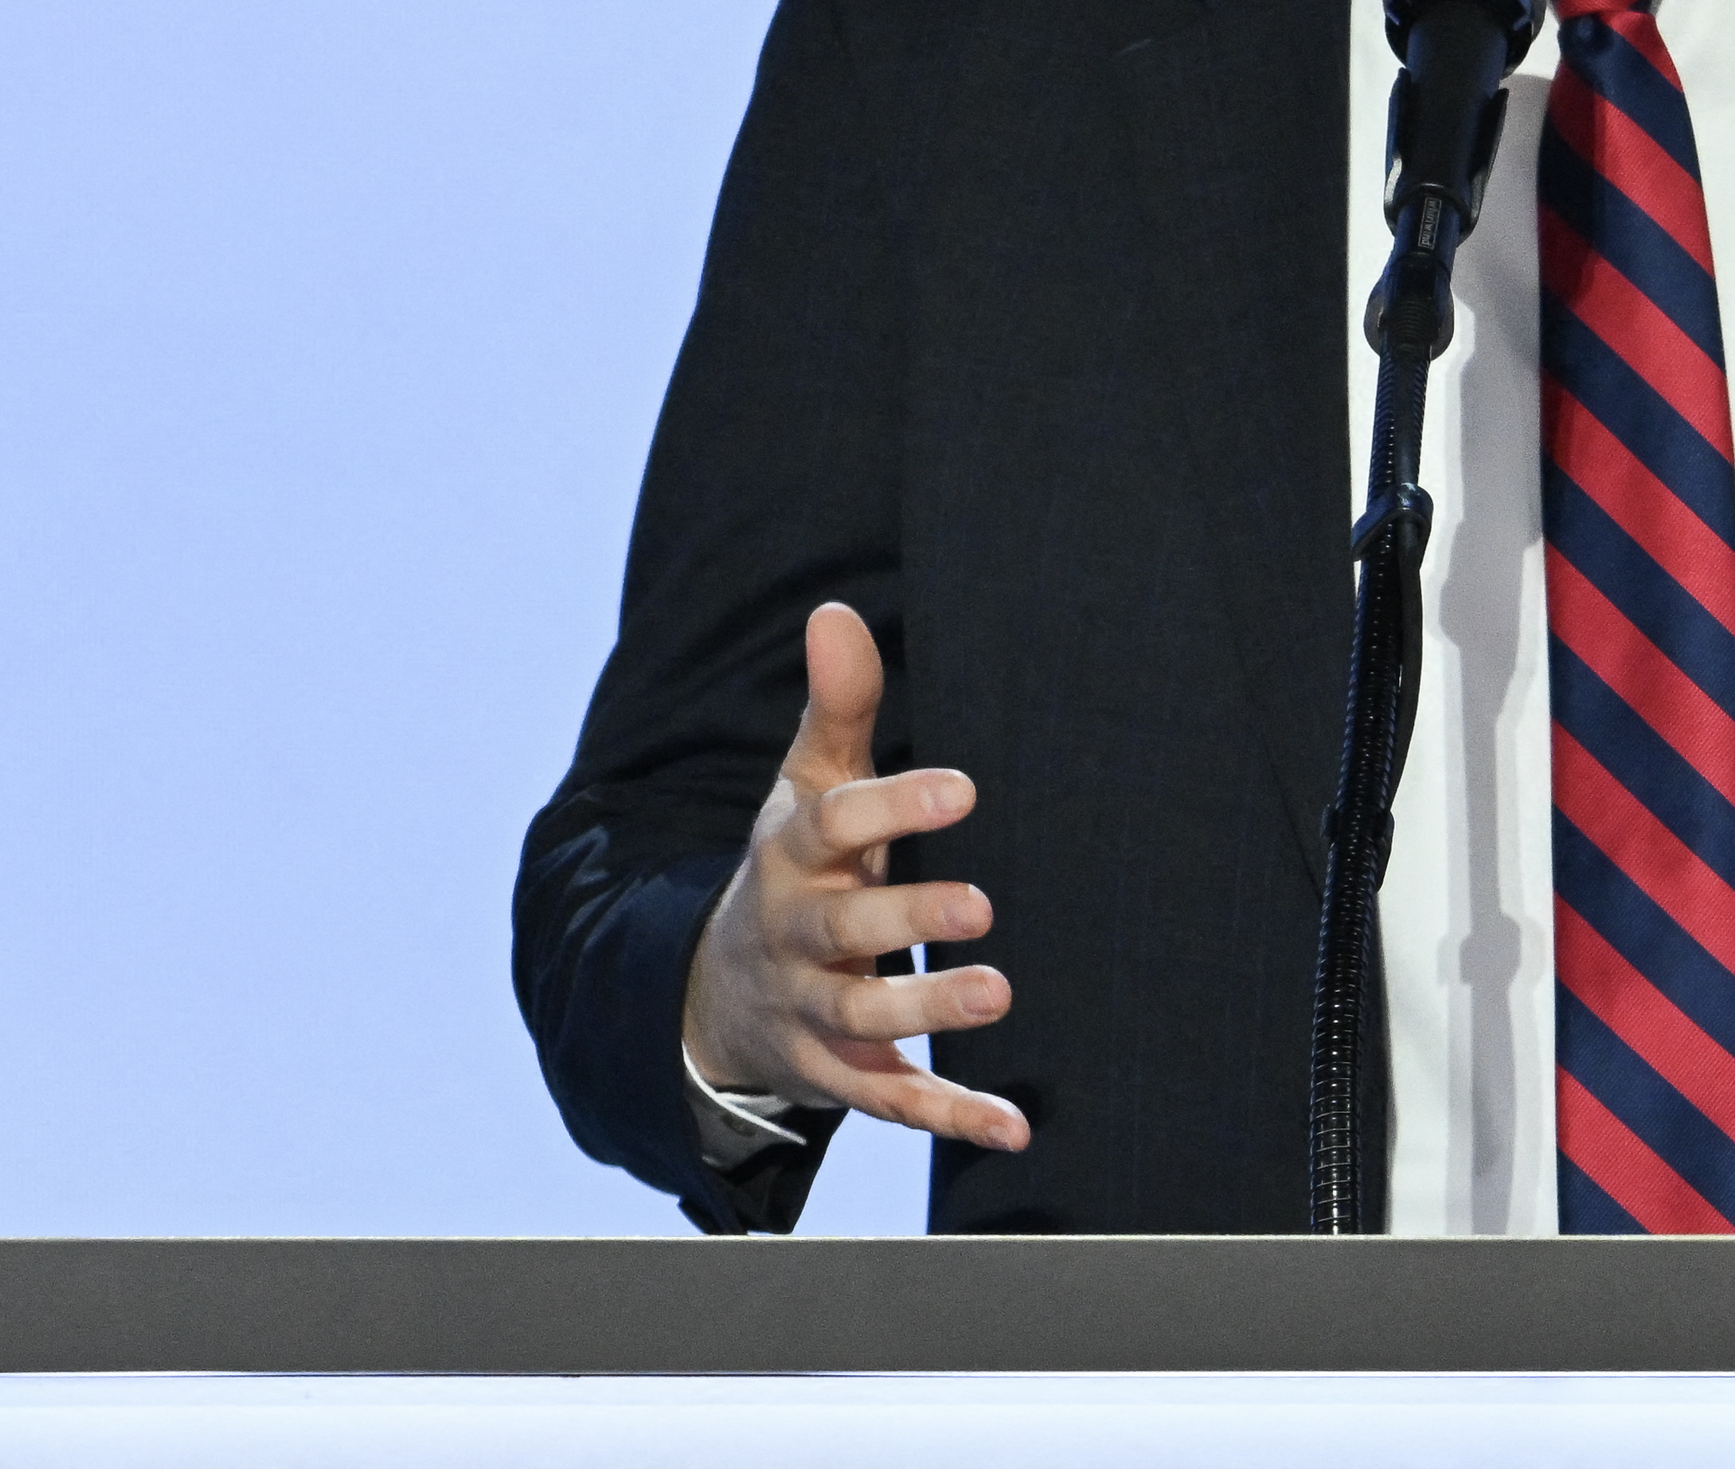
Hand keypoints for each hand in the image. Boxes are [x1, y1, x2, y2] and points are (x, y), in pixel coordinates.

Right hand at [680, 602, 1030, 1149]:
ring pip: (864, 1016)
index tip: (964, 788)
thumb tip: (836, 613)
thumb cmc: (797, 866)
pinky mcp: (838, 1071)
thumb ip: (838, 706)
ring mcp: (813, 1010)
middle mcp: (798, 936)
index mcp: (795, 857)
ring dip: (928, 1009)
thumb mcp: (808, 785)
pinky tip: (1012, 1122)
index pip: (835, 828)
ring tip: (997, 994)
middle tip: (982, 907)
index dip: (895, 809)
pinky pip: (891, 1097)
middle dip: (908, 919)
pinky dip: (949, 1113)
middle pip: (845, 930)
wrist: (722, 988)